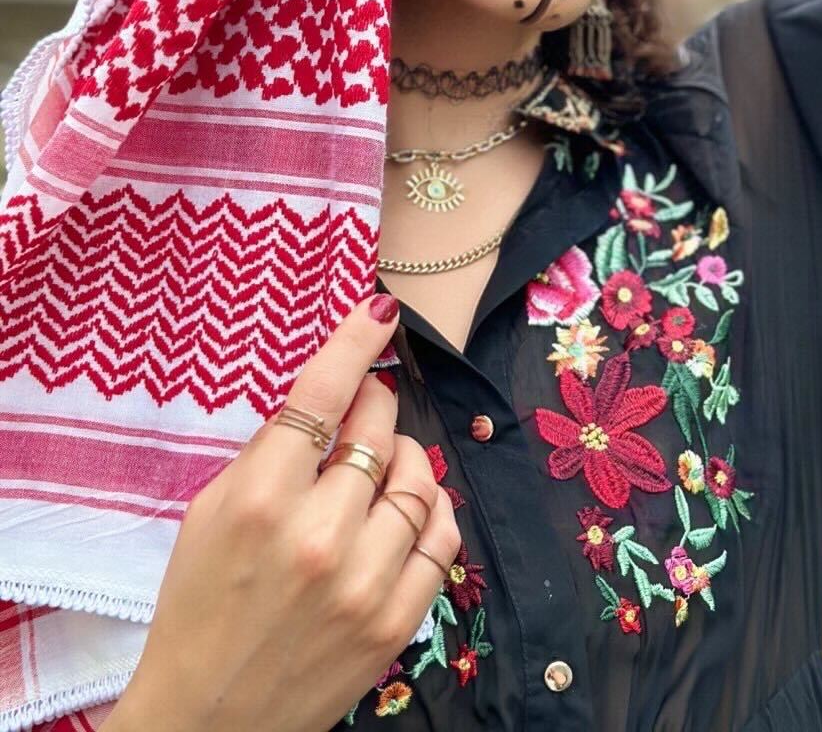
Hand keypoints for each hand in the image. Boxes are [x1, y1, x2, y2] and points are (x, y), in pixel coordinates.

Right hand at [109, 293, 458, 731]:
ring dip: (406, 458)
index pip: (323, 395)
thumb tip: (328, 396)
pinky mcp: (396, 621)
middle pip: (379, 428)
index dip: (356, 341)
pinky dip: (431, 512)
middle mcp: (318, 535)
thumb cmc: (198, 606)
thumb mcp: (210, 513)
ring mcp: (364, 581)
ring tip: (381, 468)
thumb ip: (269, 453)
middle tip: (362, 412)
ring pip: (420, 478)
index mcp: (260, 500)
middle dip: (375, 406)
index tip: (380, 309)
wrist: (207, 720)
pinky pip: (444, 538)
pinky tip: (406, 512)